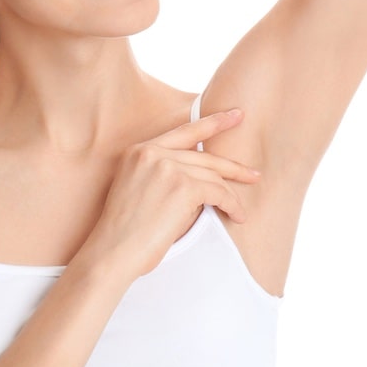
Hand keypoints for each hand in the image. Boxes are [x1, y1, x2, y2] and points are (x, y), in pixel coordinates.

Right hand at [83, 109, 258, 279]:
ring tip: (240, 209)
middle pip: (204, 154)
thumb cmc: (125, 232)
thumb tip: (203, 179)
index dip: (212, 123)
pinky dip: (231, 204)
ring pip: (212, 175)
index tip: (233, 116)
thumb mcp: (140, 190)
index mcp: (138, 150)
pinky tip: (237, 215)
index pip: (183, 132)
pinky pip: (217, 192)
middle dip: (232, 165)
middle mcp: (152, 152)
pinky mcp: (182, 186)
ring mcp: (167, 166)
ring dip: (230, 195)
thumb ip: (166, 175)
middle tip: (253, 171)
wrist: (113, 251)